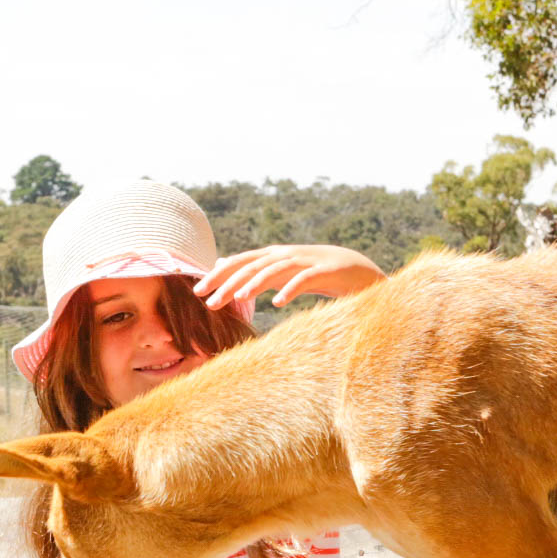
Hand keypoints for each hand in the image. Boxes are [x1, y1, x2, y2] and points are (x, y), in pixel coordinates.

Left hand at [195, 245, 384, 309]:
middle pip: (251, 266)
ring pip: (274, 270)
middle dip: (228, 282)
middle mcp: (286, 255)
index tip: (197, 291)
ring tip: (239, 299)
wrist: (359, 270)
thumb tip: (225, 268)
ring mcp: (305, 261)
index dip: (218, 275)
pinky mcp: (325, 271)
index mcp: (274, 257)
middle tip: (208, 302)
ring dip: (255, 284)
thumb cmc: (316, 274)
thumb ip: (255, 271)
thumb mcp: (282, 273)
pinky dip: (290, 289)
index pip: (240, 263)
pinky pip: (304, 280)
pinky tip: (278, 303)